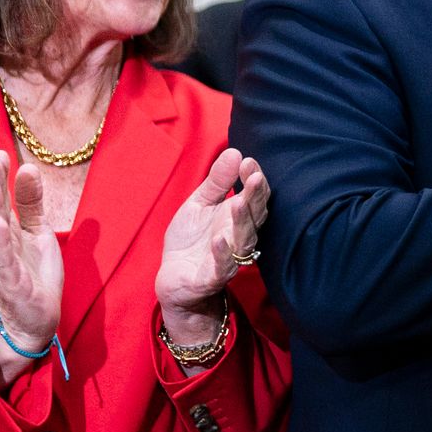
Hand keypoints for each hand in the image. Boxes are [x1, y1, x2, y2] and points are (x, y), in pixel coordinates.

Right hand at [0, 151, 63, 383]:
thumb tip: (28, 169)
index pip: (2, 199)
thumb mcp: (38, 232)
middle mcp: (0, 245)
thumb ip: (33, 203)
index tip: (0, 152)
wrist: (35, 317)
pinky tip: (0, 224)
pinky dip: (1, 242)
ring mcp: (3, 263)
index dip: (1, 177)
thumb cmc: (34, 274)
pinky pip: (4, 259)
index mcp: (8, 232)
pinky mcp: (11, 282)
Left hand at [156, 149, 268, 341]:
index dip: (254, 181)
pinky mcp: (212, 278)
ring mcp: (228, 258)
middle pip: (254, 216)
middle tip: (254, 176)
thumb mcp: (199, 204)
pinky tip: (219, 238)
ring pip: (242, 240)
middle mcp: (238, 236)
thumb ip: (216, 182)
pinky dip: (222, 254)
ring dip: (242, 222)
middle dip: (255, 197)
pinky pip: (221, 267)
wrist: (175, 280)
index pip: (254, 197)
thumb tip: (235, 152)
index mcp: (238, 217)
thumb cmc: (192, 240)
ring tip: (239, 203)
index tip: (248, 161)